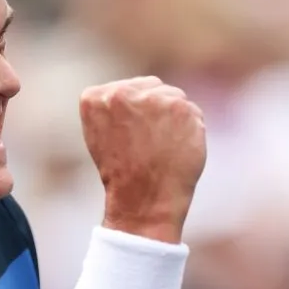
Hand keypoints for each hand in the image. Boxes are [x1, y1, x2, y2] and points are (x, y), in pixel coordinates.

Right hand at [79, 76, 206, 242]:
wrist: (143, 200)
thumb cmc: (122, 172)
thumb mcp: (100, 133)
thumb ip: (113, 106)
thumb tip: (139, 90)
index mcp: (94, 97)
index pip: (125, 89)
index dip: (134, 114)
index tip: (130, 137)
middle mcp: (122, 92)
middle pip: (152, 87)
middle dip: (154, 111)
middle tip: (148, 143)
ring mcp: (153, 98)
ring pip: (174, 97)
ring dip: (174, 119)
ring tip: (161, 147)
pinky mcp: (181, 108)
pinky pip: (193, 112)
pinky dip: (191, 130)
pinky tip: (178, 149)